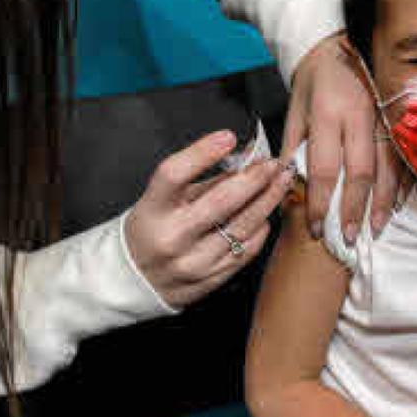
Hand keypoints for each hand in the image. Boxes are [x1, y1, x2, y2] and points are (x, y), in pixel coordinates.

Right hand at [126, 130, 293, 307]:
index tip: (227, 136)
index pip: (175, 175)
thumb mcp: (162, 200)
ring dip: (267, 200)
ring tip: (281, 181)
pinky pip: (245, 251)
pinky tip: (266, 214)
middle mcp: (171, 238)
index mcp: (153, 210)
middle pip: (221, 201)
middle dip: (254, 178)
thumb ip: (201, 180)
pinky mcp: (209, 280)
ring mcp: (191, 263)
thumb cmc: (152, 229)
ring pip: (241, 227)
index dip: (202, 152)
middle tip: (273, 163)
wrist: (135, 278)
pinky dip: (260, 229)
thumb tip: (243, 158)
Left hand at [283, 32, 405, 243]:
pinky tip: (396, 204)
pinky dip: (402, 182)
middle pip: (361, 171)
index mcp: (327, 112)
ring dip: (383, 201)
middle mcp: (359, 115)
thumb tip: (286, 188)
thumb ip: (292, 148)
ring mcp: (384, 115)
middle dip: (355, 209)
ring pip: (389, 166)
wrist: (342, 43)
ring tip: (375, 228)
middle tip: (350, 237)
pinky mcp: (400, 116)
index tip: (316, 227)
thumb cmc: (313, 79)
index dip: (320, 201)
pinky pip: (405, 155)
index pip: (324, 167)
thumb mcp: (295, 109)